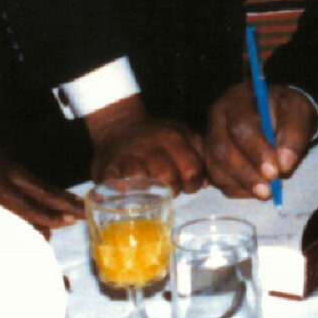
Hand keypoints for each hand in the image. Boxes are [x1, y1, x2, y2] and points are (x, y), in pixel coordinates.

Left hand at [0, 130, 81, 229]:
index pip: (16, 199)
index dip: (37, 212)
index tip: (58, 222)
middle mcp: (1, 169)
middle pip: (37, 189)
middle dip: (61, 203)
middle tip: (83, 214)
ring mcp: (4, 162)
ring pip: (36, 183)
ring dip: (57, 196)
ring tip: (78, 207)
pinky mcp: (3, 158)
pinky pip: (27, 178)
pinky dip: (43, 190)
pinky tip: (50, 197)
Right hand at [84, 96, 207, 191]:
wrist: (118, 125)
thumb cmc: (156, 136)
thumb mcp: (181, 133)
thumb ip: (199, 152)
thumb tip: (208, 182)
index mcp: (172, 135)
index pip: (192, 168)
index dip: (193, 183)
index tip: (189, 186)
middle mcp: (150, 144)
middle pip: (169, 177)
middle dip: (174, 189)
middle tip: (172, 190)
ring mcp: (129, 155)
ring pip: (146, 181)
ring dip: (153, 192)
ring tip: (155, 191)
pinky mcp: (109, 167)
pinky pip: (121, 186)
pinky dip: (128, 192)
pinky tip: (134, 192)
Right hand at [203, 80, 317, 197]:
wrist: (280, 115)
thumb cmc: (288, 111)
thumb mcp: (300, 113)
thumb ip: (294, 135)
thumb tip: (284, 164)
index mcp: (239, 99)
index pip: (241, 126)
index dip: (256, 151)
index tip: (274, 172)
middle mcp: (218, 117)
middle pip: (222, 148)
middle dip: (245, 173)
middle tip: (267, 191)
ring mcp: (211, 138)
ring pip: (216, 167)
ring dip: (241, 184)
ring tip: (265, 193)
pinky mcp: (211, 157)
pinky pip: (217, 178)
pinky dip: (236, 189)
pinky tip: (254, 191)